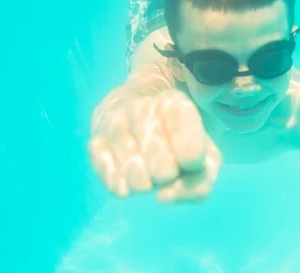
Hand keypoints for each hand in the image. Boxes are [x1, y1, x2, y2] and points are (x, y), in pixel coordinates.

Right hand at [88, 90, 221, 202]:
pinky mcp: (94, 142)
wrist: (140, 116)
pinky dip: (121, 185)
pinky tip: (128, 182)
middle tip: (168, 168)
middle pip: (162, 166)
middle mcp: (140, 107)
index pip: (188, 143)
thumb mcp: (204, 158)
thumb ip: (198, 182)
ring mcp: (114, 124)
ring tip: (148, 173)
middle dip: (168, 174)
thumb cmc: (179, 142)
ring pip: (135, 174)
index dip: (193, 160)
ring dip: (146, 183)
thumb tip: (163, 197)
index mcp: (174, 103)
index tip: (192, 160)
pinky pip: (108, 175)